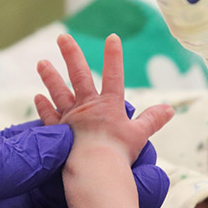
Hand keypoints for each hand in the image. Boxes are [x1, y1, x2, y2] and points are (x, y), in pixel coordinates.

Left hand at [34, 33, 173, 163]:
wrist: (95, 170)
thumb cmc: (119, 153)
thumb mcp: (140, 135)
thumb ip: (152, 120)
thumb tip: (169, 109)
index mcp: (109, 105)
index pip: (113, 74)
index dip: (113, 56)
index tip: (112, 37)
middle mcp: (87, 106)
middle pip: (79, 75)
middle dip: (71, 54)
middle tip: (62, 37)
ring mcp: (70, 117)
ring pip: (59, 92)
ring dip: (50, 76)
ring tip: (41, 62)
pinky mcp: (57, 132)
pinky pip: (48, 116)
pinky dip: (43, 106)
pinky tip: (38, 96)